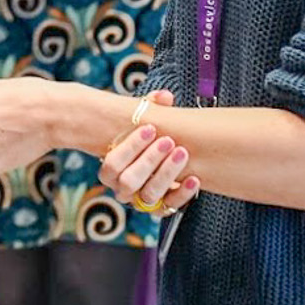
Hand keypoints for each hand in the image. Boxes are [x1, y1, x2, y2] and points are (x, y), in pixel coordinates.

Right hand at [99, 89, 198, 213]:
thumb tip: (165, 96)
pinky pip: (169, 207)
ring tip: (182, 153)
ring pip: (149, 194)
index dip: (130, 147)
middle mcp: (121, 188)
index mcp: (110, 169)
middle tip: (168, 140)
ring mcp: (140, 200)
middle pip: (128, 181)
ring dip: (167, 173)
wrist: (153, 160)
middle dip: (149, 160)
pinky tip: (194, 179)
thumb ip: (150, 107)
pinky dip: (183, 194)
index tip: (150, 127)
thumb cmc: (144, 138)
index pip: (113, 164)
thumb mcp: (141, 121)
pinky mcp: (160, 208)